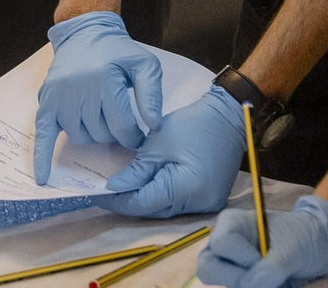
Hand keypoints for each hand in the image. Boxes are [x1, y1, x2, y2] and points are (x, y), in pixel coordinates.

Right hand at [33, 11, 163, 183]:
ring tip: (98, 117)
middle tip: (117, 119)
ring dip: (92, 135)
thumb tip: (154, 126)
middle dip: (114, 134)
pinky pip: (43, 134)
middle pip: (101, 135)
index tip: (139, 135)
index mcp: (106, 81)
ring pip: (80, 138)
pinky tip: (43, 178)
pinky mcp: (47, 102)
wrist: (85, 33)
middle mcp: (80, 90)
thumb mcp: (144, 65)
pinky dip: (42, 157)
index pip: (124, 128)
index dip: (135, 137)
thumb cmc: (118, 52)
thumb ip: (152, 95)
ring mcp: (60, 97)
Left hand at [94, 83, 245, 217]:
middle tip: (108, 192)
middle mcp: (199, 204)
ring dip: (146, 201)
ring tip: (124, 188)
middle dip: (131, 202)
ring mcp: (207, 204)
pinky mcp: (210, 199)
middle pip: (155, 210)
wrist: (228, 117)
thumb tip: (113, 188)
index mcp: (186, 189)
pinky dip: (162, 197)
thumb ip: (136, 171)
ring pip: (166, 210)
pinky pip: (179, 204)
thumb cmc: (192, 125)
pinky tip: (148, 186)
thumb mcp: (158, 144)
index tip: (98, 195)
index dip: (120, 201)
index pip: (144, 203)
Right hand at [197, 194, 327, 287]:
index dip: (242, 257)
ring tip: (274, 280)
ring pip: (223, 285)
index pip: (222, 244)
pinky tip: (274, 284)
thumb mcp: (293, 247)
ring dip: (248, 286)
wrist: (317, 248)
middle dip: (236, 278)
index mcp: (232, 224)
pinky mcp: (239, 282)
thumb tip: (250, 284)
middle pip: (208, 268)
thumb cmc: (303, 236)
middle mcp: (224, 246)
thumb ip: (272, 265)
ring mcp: (229, 266)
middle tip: (264, 278)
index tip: (265, 259)